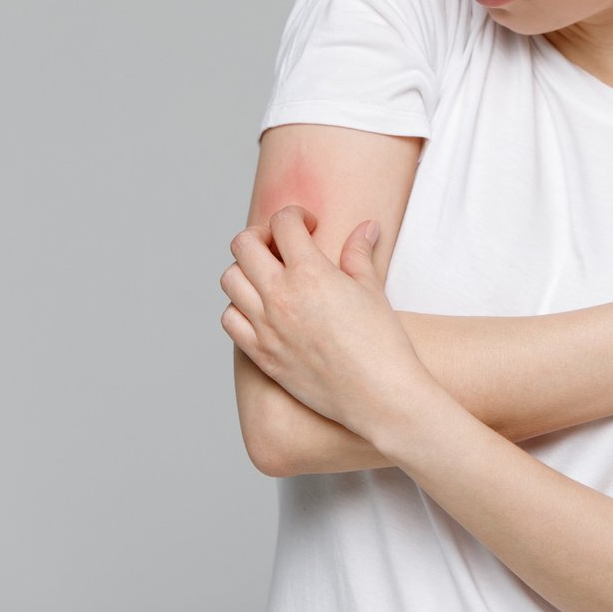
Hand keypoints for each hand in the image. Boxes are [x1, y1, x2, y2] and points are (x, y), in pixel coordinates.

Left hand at [220, 205, 436, 438]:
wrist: (379, 395)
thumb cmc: (382, 343)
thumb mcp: (372, 289)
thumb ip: (359, 253)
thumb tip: (365, 228)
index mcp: (310, 272)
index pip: (282, 222)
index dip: (295, 216)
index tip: (309, 227)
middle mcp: (280, 295)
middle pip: (243, 244)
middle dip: (261, 236)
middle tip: (281, 246)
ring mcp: (266, 326)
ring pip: (229, 279)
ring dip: (246, 270)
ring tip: (269, 277)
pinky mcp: (262, 354)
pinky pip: (230, 320)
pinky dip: (239, 308)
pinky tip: (262, 310)